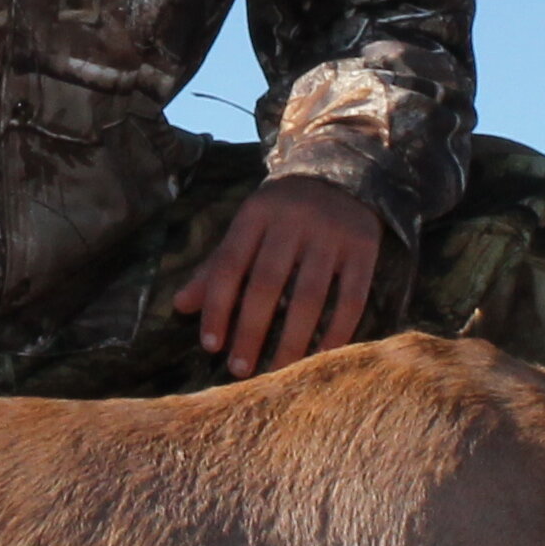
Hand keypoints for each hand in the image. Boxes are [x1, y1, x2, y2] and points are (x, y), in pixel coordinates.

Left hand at [176, 175, 387, 377]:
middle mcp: (293, 220)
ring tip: (277, 372)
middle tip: (240, 370)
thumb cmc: (282, 212)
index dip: (218, 307)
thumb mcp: (247, 228)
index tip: (211, 346)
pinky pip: (352, 298)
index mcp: (256, 213)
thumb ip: (216, 266)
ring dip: (292, 340)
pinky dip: (337, 332)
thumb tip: (179, 306)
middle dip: (251, 331)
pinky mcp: (365, 248)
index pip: (230, 265)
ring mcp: (332, 234)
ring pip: (309, 296)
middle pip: (268, 283)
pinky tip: (320, 358)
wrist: (341, 173)